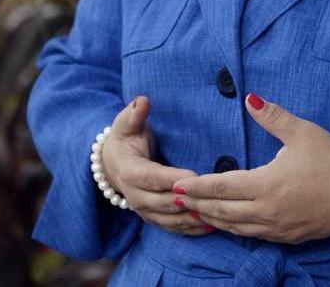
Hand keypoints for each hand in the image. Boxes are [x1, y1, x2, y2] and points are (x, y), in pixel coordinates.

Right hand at [101, 96, 210, 235]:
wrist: (112, 164)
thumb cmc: (125, 138)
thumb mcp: (126, 123)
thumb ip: (134, 113)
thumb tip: (142, 100)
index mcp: (129, 171)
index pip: (151, 177)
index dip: (171, 178)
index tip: (194, 176)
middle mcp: (134, 195)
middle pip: (163, 202)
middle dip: (188, 201)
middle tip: (213, 197)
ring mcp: (143, 210)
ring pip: (169, 219)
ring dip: (192, 218)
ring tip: (217, 214)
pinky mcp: (153, 218)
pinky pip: (172, 228)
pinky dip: (191, 229)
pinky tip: (211, 225)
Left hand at [170, 92, 329, 243]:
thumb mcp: (303, 133)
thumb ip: (272, 116)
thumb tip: (249, 98)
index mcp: (266, 185)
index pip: (221, 188)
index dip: (197, 187)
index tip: (177, 186)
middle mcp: (267, 211)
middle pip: (222, 212)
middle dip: (197, 205)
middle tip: (176, 200)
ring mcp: (278, 228)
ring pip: (236, 228)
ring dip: (213, 220)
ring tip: (196, 213)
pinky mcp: (289, 237)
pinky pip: (254, 236)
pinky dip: (235, 229)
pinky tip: (230, 224)